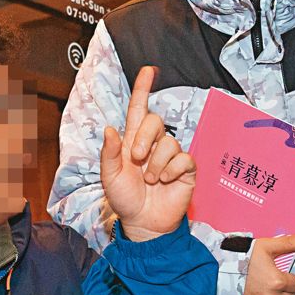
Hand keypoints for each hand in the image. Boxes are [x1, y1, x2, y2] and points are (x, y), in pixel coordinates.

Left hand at [102, 65, 195, 242]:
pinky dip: (172, 171)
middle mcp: (153, 145)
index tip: (148, 71)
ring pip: (169, 142)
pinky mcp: (185, 170)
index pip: (139, 109)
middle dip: (144, 138)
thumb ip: (109, 153)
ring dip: (156, 163)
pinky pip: (184, 159)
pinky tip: (166, 182)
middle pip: (155, 121)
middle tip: (136, 159)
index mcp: (133, 141)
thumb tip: (110, 129)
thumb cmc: (125, 199)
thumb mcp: (109, 177)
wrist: (142, 223)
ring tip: (151, 180)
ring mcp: (170, 156)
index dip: (143, 89)